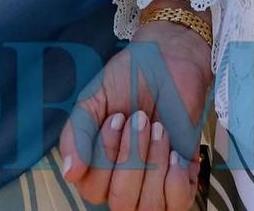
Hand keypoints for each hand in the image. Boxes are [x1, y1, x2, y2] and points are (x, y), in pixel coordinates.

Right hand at [60, 22, 211, 210]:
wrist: (171, 58)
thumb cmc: (129, 78)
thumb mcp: (94, 100)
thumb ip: (77, 134)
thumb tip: (69, 173)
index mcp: (97, 167)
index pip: (92, 189)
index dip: (104, 156)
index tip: (117, 117)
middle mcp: (124, 182)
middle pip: (121, 202)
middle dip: (132, 157)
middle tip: (141, 118)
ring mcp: (154, 183)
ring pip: (149, 207)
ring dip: (154, 164)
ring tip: (159, 129)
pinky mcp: (183, 178)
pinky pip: (179, 204)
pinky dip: (177, 179)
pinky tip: (176, 152)